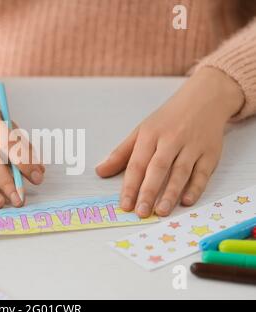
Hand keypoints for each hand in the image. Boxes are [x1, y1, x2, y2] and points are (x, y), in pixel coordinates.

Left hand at [96, 67, 244, 216]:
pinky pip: (202, 172)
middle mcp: (171, 140)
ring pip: (181, 172)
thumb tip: (100, 172)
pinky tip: (187, 201)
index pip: (137, 163)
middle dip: (148, 191)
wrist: (204, 99)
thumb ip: (121, 154)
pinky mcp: (210, 153)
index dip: (130, 185)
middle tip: (141, 212)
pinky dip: (196, 187)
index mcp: (150, 135)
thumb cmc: (168, 120)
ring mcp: (192, 146)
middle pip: (158, 168)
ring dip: (171, 193)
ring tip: (161, 211)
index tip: (124, 205)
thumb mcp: (141, 131)